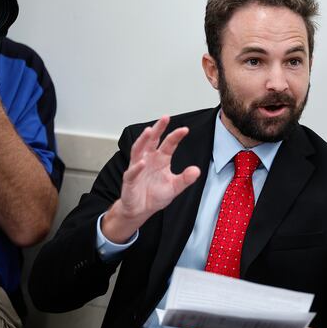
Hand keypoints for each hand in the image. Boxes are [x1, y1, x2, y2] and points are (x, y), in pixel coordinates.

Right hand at [102, 116, 200, 242]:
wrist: (141, 209)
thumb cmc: (155, 196)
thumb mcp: (174, 187)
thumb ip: (185, 179)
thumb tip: (196, 171)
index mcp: (161, 159)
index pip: (169, 144)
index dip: (176, 136)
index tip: (185, 130)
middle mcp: (149, 159)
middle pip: (152, 140)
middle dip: (158, 128)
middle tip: (165, 118)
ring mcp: (138, 167)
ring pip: (138, 149)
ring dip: (143, 140)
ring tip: (149, 131)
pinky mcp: (130, 179)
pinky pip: (132, 171)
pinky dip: (137, 167)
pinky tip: (142, 163)